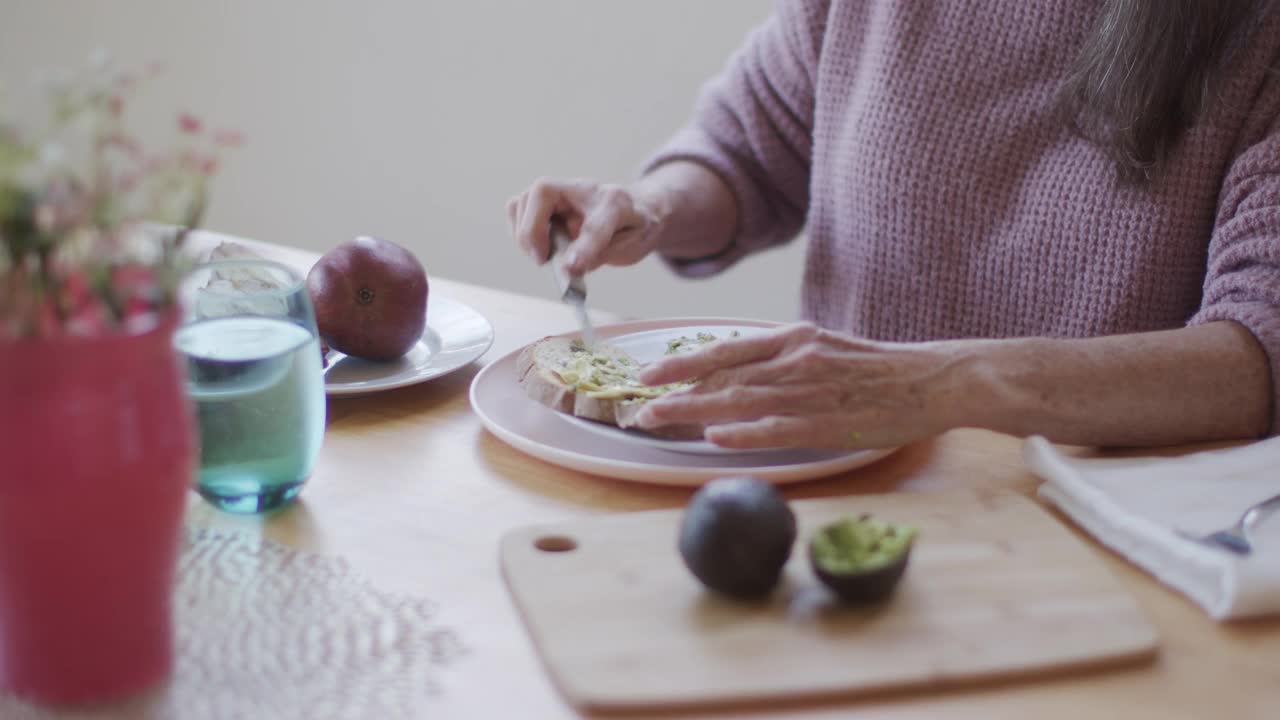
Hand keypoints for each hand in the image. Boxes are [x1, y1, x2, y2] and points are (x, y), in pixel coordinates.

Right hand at [507, 178, 667, 273]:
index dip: (583, 246)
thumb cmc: (632, 227)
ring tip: (543, 256)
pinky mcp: (545, 201)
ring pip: (524, 200)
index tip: (570, 269)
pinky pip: (518, 208)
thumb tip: (569, 267)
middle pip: (542, 192)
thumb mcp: (630, 244)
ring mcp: (561, 192)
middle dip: (533, 230)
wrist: (634, 210)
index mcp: (615, 201)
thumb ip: (600, 254)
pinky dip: (519, 229)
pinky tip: (538, 247)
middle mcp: (583, 189)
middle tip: (542, 261)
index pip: (596, 222)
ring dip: (524, 232)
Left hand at [633, 323, 969, 448]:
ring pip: (740, 401)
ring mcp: (811, 392)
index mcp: (793, 339)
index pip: (725, 349)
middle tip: (636, 407)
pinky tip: (715, 439)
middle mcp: (796, 360)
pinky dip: (744, 434)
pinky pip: (778, 430)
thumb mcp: (823, 347)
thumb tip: (737, 370)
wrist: (932, 379)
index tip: (646, 374)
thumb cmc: (875, 368)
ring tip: (656, 421)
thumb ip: (781, 356)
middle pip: (723, 377)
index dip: (682, 362)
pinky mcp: (828, 424)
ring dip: (693, 412)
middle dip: (674, 393)